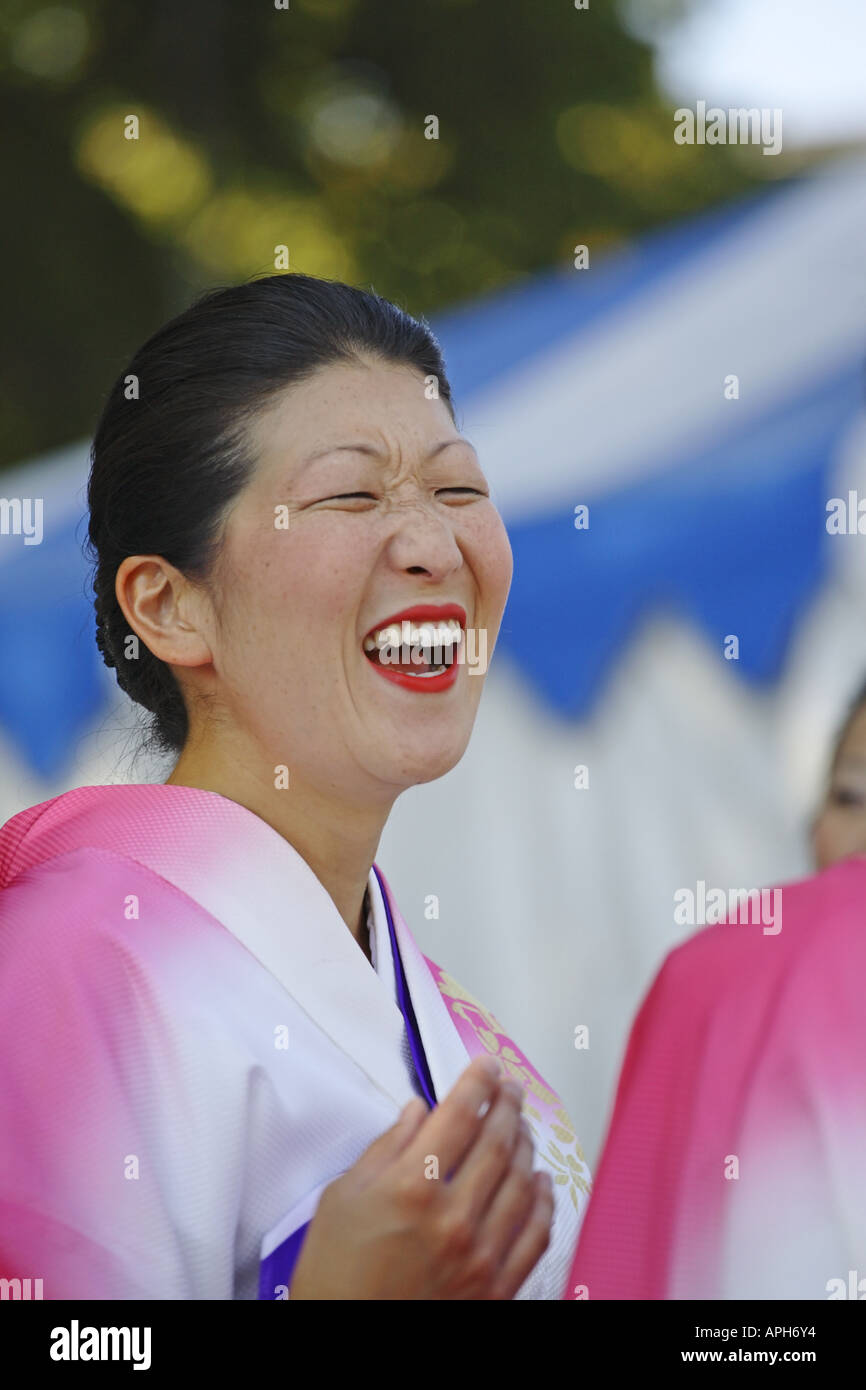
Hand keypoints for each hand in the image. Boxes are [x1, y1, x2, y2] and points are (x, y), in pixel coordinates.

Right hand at [290, 1055, 553, 1299]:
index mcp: (411, 1187)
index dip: (477, 1083)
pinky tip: (542, 1184)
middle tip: (510, 1088)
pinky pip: (535, 1235)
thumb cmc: (334, 1273)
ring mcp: (480, 1255)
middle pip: (498, 1143)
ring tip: (523, 1127)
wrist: (344, 1339)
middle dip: (508, 1106)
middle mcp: (453, 1218)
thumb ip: (386, 1148)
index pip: (459, 1116)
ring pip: (523, 1183)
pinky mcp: (495, 1288)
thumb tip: (418, 1111)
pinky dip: (544, 1203)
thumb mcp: (342, 1198)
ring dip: (527, 1147)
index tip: (486, 1066)